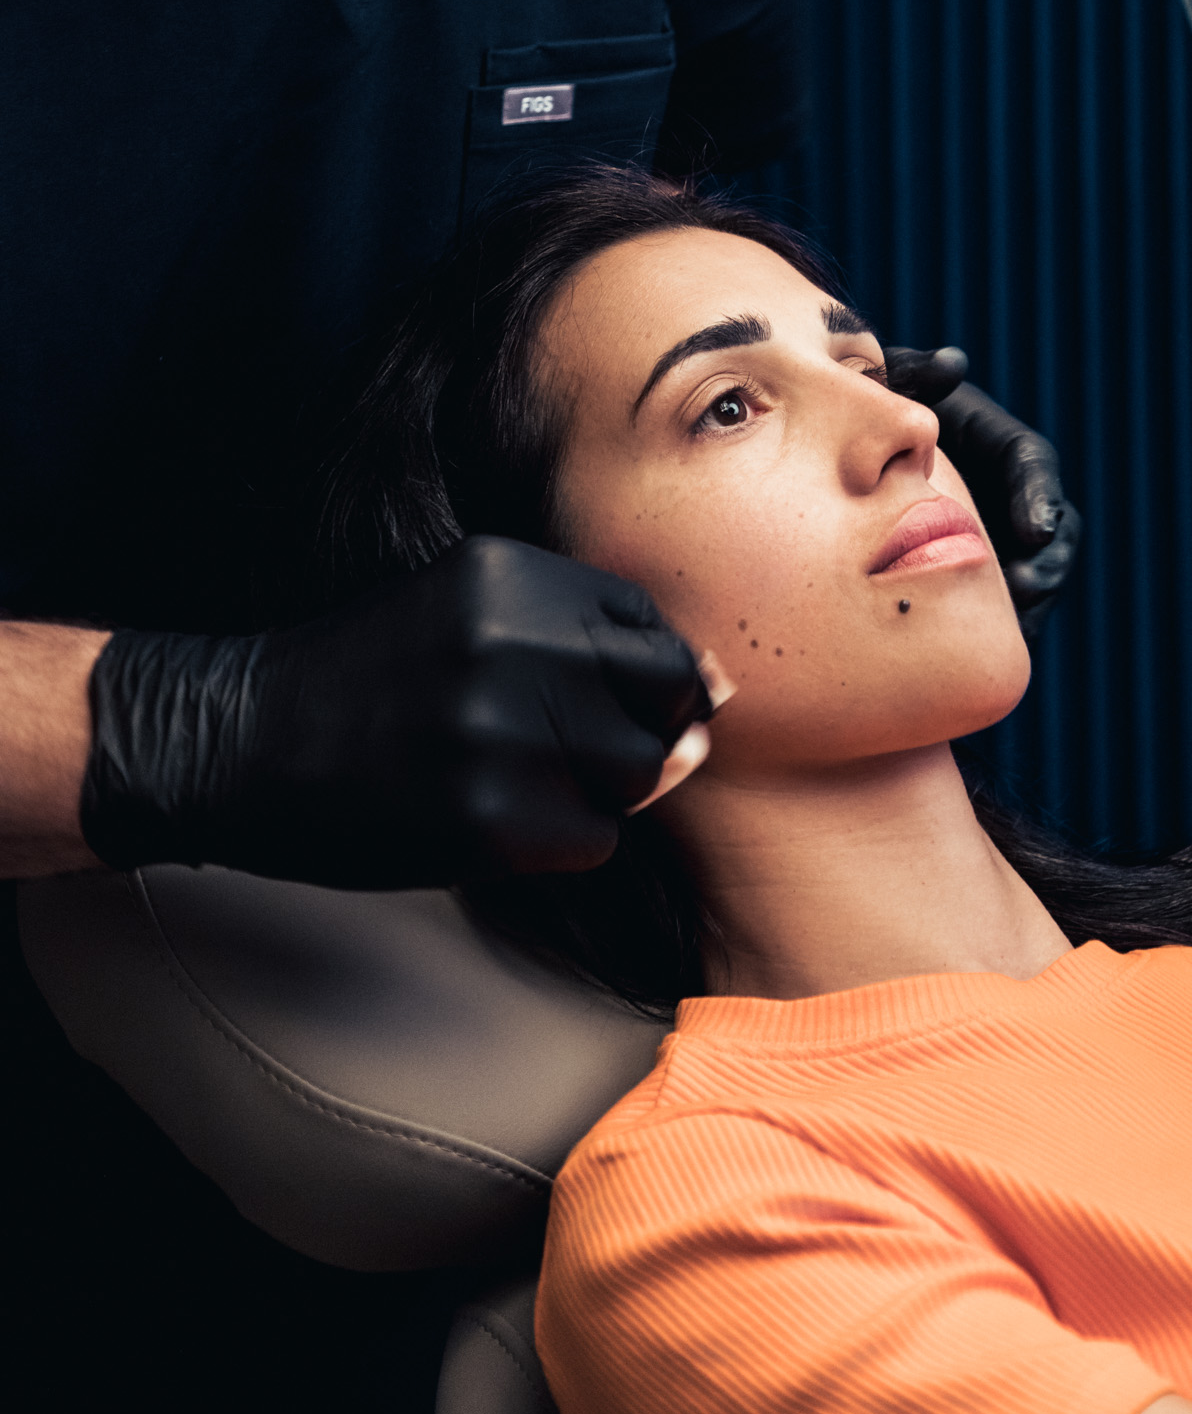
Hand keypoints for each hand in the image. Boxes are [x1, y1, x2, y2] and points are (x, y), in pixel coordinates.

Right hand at [78, 536, 711, 886]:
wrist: (249, 740)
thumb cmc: (374, 676)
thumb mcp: (467, 608)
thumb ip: (580, 632)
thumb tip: (720, 690)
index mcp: (513, 573)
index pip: (649, 623)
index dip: (646, 672)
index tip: (607, 699)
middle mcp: (516, 641)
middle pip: (667, 693)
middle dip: (651, 727)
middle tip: (585, 747)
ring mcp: (503, 732)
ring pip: (640, 772)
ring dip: (603, 788)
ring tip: (525, 779)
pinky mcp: (490, 818)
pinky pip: (595, 837)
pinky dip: (563, 840)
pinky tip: (499, 820)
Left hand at [883, 347, 1081, 637]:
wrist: (826, 463)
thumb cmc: (855, 413)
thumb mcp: (884, 388)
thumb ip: (913, 376)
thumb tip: (952, 366)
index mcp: (988, 440)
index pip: (1029, 461)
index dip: (1038, 494)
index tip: (1033, 528)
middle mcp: (1001, 490)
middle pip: (1049, 525)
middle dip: (1046, 559)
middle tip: (1023, 588)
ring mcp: (990, 535)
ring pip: (1032, 571)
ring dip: (1028, 599)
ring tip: (1010, 622)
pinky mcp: (972, 576)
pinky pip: (996, 607)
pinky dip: (994, 624)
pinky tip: (972, 644)